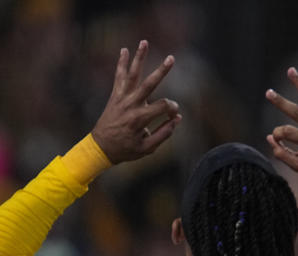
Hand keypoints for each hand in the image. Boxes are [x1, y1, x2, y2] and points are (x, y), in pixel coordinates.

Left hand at [91, 40, 179, 163]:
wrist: (100, 147)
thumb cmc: (126, 150)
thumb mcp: (148, 148)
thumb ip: (164, 133)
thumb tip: (177, 119)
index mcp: (140, 119)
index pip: (163, 107)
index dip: (173, 109)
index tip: (175, 116)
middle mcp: (130, 105)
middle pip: (149, 84)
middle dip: (162, 71)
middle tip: (172, 58)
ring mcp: (122, 98)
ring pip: (132, 74)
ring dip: (138, 58)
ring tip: (144, 42)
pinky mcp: (115, 96)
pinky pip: (119, 76)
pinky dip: (121, 63)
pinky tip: (124, 50)